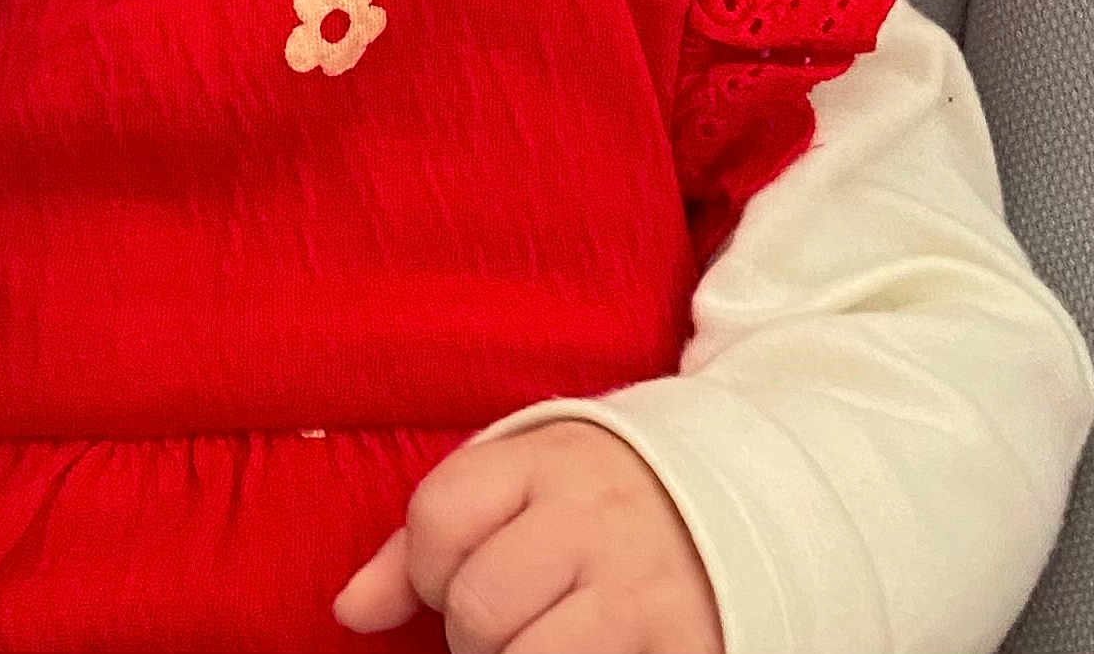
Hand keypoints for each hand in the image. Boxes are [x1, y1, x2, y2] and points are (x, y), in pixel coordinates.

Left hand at [333, 419, 721, 653]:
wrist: (744, 498)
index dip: (423, 566)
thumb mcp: (518, 478)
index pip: (438, 517)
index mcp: (546, 458)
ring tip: (541, 640)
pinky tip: (582, 651)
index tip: (447, 574)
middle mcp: (593, 518)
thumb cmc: (599, 495)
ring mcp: (640, 588)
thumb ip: (425, 536)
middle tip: (502, 621)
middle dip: (471, 632)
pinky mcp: (680, 647)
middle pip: (476, 606)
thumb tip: (349, 610)